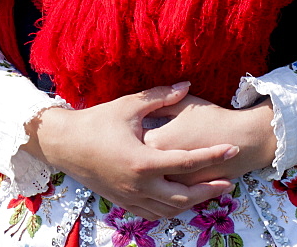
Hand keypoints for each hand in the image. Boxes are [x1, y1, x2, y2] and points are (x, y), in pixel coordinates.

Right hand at [24, 83, 238, 218]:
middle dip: (209, 190)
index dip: (214, 155)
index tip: (232, 148)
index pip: (188, 161)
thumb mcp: (130, 105)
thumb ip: (160, 96)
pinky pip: (153, 213)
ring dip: (193, 202)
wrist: (64, 145)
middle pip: (185, 196)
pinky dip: (171, 209)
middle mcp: (140, 186)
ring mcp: (130, 198)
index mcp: (144, 161)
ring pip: (170, 210)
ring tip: (210, 191)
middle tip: (229, 180)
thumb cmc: (96, 122)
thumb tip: (186, 84)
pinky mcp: (122, 203)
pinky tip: (181, 200)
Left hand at [143, 93, 275, 183]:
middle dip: (136, 152)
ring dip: (147, 172)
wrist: (243, 140)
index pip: (134, 138)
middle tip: (135, 142)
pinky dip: (160, 186)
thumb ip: (161, 99)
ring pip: (150, 182)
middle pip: (138, 161)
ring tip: (147, 159)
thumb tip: (144, 101)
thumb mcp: (183, 104)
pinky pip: (165, 194)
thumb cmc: (212, 118)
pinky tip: (162, 175)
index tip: (135, 123)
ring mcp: (172, 184)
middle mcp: (160, 168)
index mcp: (156, 143)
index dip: (134, 130)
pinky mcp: (184, 193)